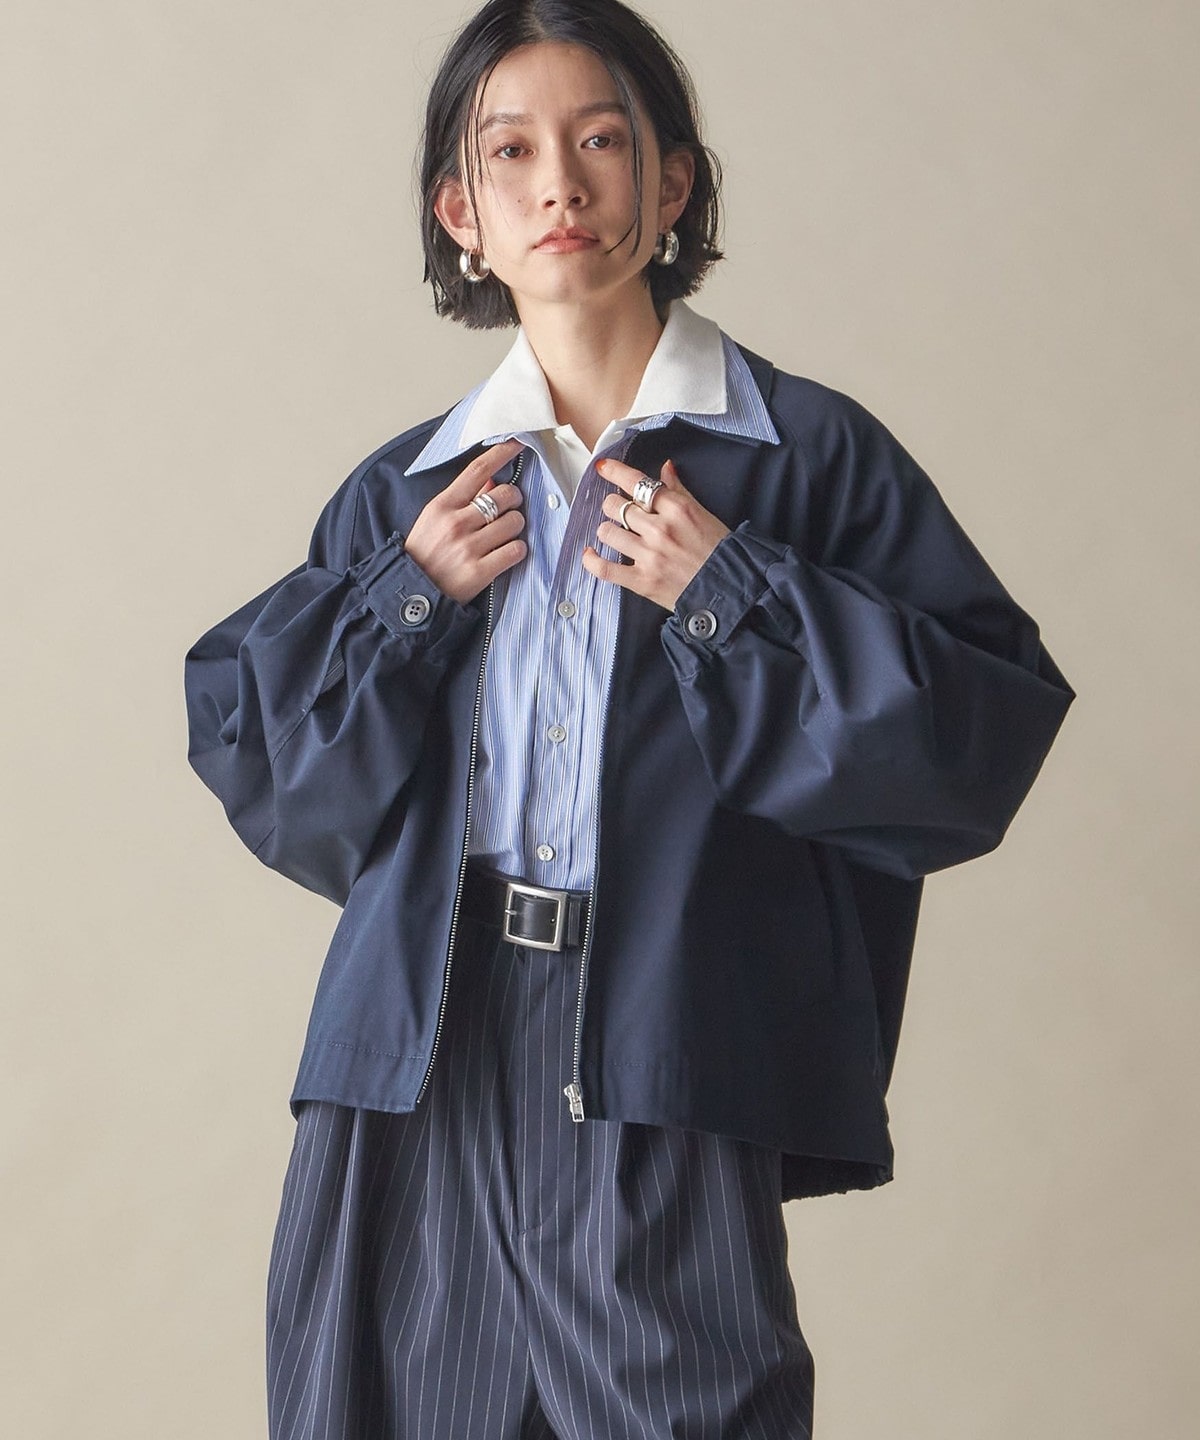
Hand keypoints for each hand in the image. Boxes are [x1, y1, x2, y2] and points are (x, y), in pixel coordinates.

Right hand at [404, 439, 526, 603]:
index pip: (477, 471)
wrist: (411, 594)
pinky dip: (516, 550)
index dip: (501, 453)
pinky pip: (515, 550)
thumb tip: (492, 480)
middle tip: (509, 508)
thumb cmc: (423, 553)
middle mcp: (456, 523)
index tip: (518, 444)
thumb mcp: (434, 519)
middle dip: (514, 499)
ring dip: (516, 527)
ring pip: (514, 522)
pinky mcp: (480, 572)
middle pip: (504, 495)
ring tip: (504, 535)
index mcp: (442, 506)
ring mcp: (468, 548)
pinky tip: (506, 553)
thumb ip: (462, 499)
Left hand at [581, 457, 729, 611]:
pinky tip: (590, 553)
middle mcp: (660, 530)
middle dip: (614, 505)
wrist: (728, 589)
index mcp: (676, 509)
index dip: (614, 472)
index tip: (603, 468)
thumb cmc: (718, 551)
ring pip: (607, 532)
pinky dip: (591, 560)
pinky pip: (605, 568)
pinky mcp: (642, 581)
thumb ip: (678, 490)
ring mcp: (649, 556)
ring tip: (615, 533)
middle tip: (620, 511)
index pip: (636, 482)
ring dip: (607, 530)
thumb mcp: (702, 513)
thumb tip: (664, 468)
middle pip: (616, 506)